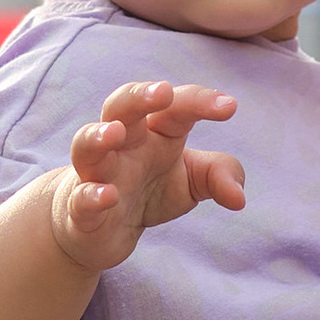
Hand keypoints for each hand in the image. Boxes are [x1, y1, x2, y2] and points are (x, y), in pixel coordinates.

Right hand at [48, 80, 243, 271]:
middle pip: (121, 106)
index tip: (230, 107)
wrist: (101, 228)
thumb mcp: (192, 182)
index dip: (201, 102)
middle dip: (139, 96)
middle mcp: (123, 144)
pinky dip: (90, 196)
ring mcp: (97, 173)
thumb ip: (219, 176)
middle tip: (163, 91)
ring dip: (97, 136)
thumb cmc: (150, 190)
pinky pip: (80, 197)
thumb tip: (239, 197)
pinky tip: (107, 196)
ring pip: (87, 144)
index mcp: (155, 131)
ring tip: (113, 132)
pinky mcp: (80, 208)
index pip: (176, 106)